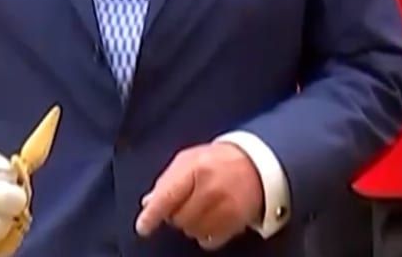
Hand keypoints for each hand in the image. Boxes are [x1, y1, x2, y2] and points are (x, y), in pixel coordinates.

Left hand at [135, 142, 262, 249]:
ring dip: (191, 225)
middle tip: (185, 204)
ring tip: (200, 209)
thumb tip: (148, 203)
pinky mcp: (236, 222)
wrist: (259, 163)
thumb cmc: (220, 160)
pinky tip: (210, 221)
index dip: (152, 215)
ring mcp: (225, 208)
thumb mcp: (191, 160)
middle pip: (178, 219)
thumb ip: (168, 179)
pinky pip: (210, 241)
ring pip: (193, 232)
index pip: (167, 197)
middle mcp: (211, 189)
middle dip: (176, 215)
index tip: (143, 227)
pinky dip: (205, 235)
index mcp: (196, 168)